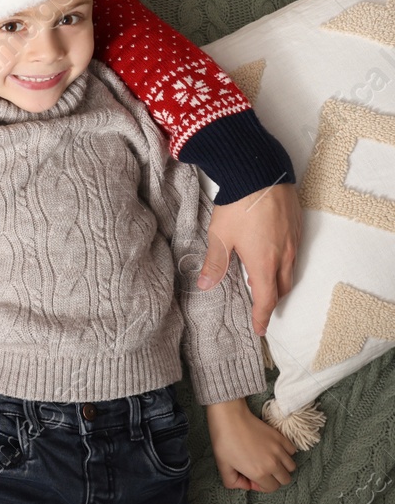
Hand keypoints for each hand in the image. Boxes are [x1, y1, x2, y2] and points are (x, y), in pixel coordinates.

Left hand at [201, 183, 301, 333]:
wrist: (261, 174)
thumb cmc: (239, 206)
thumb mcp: (220, 236)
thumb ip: (215, 263)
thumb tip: (205, 286)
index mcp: (264, 263)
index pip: (266, 299)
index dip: (262, 316)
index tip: (259, 329)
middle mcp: (284, 256)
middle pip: (281, 288)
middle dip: (271, 301)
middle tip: (260, 307)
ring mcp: (293, 242)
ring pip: (290, 272)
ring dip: (278, 283)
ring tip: (264, 284)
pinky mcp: (297, 228)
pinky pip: (293, 256)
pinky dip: (284, 265)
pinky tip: (272, 258)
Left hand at [207, 398, 295, 491]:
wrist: (229, 417)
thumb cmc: (224, 440)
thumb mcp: (222, 465)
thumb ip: (232, 482)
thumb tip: (245, 486)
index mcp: (259, 473)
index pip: (272, 488)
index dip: (261, 486)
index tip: (251, 477)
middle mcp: (273, 464)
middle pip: (285, 480)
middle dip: (274, 479)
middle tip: (260, 470)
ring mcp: (279, 450)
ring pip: (291, 467)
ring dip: (282, 467)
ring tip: (267, 460)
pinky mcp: (281, 438)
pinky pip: (292, 451)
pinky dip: (286, 453)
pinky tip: (273, 450)